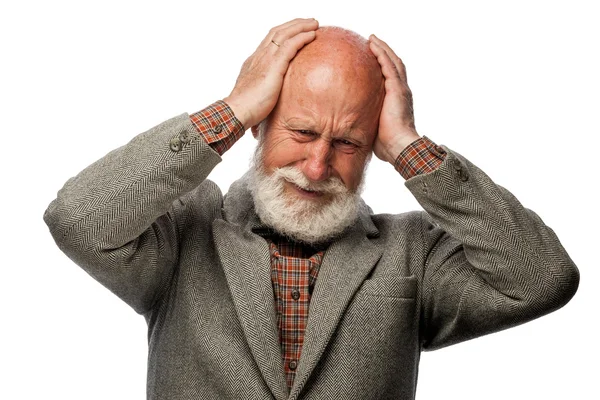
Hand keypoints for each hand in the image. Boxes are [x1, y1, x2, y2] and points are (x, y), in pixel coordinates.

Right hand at [224, 18, 318, 128]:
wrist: (237, 111)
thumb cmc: (245, 109)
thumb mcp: (255, 93)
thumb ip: (264, 88)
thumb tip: (271, 96)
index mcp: (254, 61)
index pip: (269, 40)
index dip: (283, 33)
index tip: (295, 30)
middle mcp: (259, 56)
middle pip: (277, 32)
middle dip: (294, 25)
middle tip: (308, 22)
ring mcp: (266, 59)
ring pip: (285, 34)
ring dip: (301, 26)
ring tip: (314, 24)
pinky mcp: (274, 66)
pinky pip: (290, 46)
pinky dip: (302, 38)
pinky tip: (312, 35)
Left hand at [369, 34, 420, 163]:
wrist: (399, 147)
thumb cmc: (387, 144)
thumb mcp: (374, 127)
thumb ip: (366, 119)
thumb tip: (349, 124)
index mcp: (398, 100)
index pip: (392, 77)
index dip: (384, 65)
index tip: (373, 57)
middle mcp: (402, 92)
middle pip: (394, 64)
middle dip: (384, 52)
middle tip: (372, 42)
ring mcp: (401, 89)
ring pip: (393, 61)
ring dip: (382, 49)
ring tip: (372, 39)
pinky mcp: (397, 90)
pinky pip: (389, 66)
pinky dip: (382, 54)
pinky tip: (373, 46)